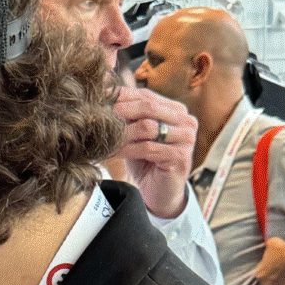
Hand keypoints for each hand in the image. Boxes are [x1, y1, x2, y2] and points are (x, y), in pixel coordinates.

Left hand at [110, 83, 196, 219]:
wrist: (159, 193)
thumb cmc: (145, 161)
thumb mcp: (135, 133)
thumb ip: (127, 114)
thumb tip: (102, 90)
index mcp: (175, 109)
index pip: (145, 95)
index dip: (121, 96)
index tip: (98, 98)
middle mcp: (186, 120)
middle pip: (148, 106)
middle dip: (120, 110)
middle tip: (98, 117)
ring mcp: (186, 138)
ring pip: (147, 127)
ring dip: (121, 133)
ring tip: (101, 137)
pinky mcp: (180, 156)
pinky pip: (147, 148)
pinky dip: (125, 150)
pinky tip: (110, 154)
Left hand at [254, 236, 284, 284]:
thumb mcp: (273, 243)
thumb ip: (269, 247)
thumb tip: (270, 245)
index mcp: (259, 274)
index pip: (261, 272)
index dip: (268, 267)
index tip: (274, 263)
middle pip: (269, 281)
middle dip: (274, 276)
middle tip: (282, 269)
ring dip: (282, 283)